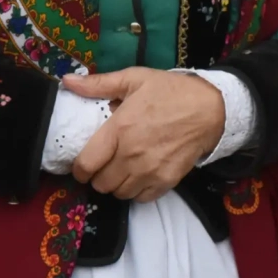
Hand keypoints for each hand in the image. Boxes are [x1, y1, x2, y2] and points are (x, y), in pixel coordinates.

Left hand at [62, 68, 224, 202]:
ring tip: (123, 170)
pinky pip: (141, 198)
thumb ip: (99, 84)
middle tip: (107, 164)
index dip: (79, 169)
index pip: (85, 165)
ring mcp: (150, 170)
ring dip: (117, 184)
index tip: (85, 164)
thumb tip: (67, 81)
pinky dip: (137, 191)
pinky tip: (141, 176)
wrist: (210, 107)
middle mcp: (131, 154)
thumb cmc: (171, 91)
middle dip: (99, 176)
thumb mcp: (135, 79)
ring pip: (119, 193)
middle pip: (100, 184)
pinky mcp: (166, 180)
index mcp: (119, 129)